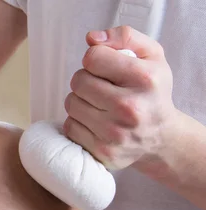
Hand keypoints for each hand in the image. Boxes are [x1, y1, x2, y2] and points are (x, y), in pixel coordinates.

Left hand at [63, 25, 178, 170]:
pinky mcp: (103, 152)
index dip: (95, 58)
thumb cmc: (151, 91)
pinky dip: (78, 121)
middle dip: (85, 79)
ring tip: (98, 103)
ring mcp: (115, 133)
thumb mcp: (151, 56)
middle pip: (78, 81)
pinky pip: (70, 126)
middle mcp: (130, 108)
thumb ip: (124, 37)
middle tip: (100, 86)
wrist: (160, 136)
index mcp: (144, 79)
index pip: (93, 58)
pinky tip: (95, 121)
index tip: (104, 66)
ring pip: (71, 103)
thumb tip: (91, 39)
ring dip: (80, 100)